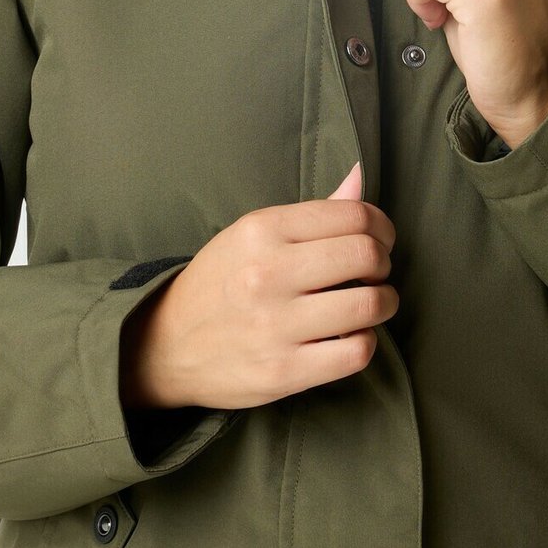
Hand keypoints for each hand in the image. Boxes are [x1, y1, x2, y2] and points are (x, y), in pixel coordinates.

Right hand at [119, 164, 398, 409]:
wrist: (163, 346)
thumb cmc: (219, 283)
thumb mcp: (253, 235)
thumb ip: (313, 211)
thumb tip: (359, 176)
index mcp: (262, 230)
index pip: (354, 215)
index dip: (382, 227)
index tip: (381, 239)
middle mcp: (268, 274)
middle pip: (367, 256)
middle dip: (384, 263)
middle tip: (376, 272)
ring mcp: (275, 326)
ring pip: (369, 305)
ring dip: (384, 302)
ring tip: (372, 302)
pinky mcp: (282, 372)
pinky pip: (356, 352)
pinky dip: (365, 342)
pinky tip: (352, 336)